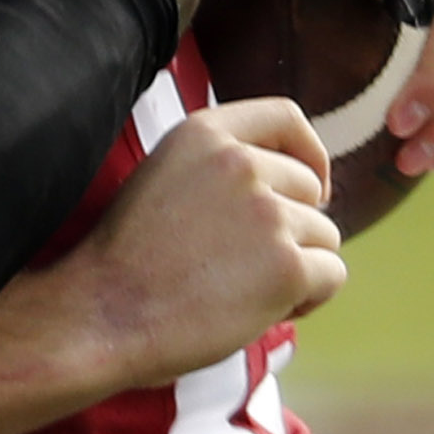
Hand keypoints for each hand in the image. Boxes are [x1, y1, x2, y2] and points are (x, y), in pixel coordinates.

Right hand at [0, 98, 344, 404]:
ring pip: (324, 236)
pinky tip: (266, 311)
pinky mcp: (286, 265)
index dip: (309, 153)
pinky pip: (332, 275)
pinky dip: (310, 298)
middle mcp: (240, 164)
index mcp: (204, 136)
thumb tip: (290, 186)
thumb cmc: (126, 262)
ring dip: (300, 267)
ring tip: (246, 292)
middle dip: (294, 228)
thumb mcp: (162, 179)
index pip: (285, 117)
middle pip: (310, 189)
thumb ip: (217, 168)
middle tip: (250, 267)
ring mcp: (267, 213)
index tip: (312, 185)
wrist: (101, 316)